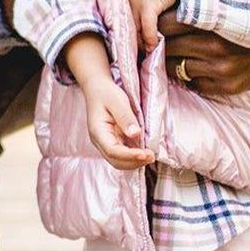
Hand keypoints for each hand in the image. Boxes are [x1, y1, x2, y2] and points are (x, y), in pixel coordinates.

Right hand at [64, 34, 153, 170]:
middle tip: (152, 156)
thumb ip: (125, 118)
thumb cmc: (106, 93)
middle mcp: (99, 141)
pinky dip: (133, 157)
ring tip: (150, 155)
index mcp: (98, 131)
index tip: (145, 153)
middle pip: (115, 160)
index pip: (112, 151)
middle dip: (134, 162)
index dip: (129, 155)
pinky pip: (122, 154)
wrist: (97, 88)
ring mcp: (105, 142)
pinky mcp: (112, 141)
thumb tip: (135, 134)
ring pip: (119, 161)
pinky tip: (144, 152)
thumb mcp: (117, 101)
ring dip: (134, 162)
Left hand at [125, 0, 181, 50]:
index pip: (122, 21)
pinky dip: (151, 38)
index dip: (126, 35)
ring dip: (142, 44)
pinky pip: (146, 28)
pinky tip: (154, 45)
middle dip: (131, 43)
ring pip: (135, 30)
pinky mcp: (147, 6)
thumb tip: (146, 28)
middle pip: (126, 28)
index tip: (129, 48)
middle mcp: (126, 0)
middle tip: (136, 57)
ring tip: (147, 55)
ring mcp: (135, 3)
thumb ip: (144, 8)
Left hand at [157, 13, 249, 95]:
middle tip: (159, 39)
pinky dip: (190, 75)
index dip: (157, 24)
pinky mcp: (228, 87)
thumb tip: (164, 9)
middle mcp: (216, 48)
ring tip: (175, 53)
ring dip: (172, 61)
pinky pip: (193, 84)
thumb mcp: (230, 5)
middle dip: (162, 43)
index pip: (166, 25)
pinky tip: (194, 66)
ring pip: (176, 68)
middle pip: (169, 47)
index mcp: (214, 23)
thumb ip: (200, 7)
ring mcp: (222, 70)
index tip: (156, 23)